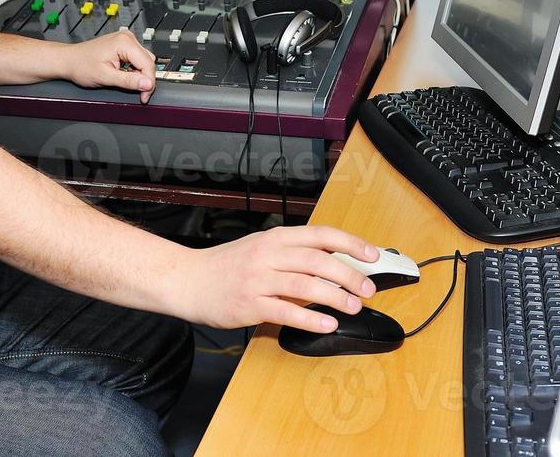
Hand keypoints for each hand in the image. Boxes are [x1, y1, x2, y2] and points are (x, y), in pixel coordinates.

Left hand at [64, 28, 156, 102]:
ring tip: (127, 83)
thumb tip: (147, 84)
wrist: (70, 60)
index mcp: (124, 42)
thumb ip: (128, 81)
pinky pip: (138, 59)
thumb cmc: (81, 65)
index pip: (148, 64)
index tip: (144, 95)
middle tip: (140, 94)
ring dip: (141, 75)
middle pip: (149, 62)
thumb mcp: (105, 77)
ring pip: (145, 60)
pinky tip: (125, 76)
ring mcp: (126, 40)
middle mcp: (127, 38)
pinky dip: (135, 70)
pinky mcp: (124, 45)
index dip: (149, 83)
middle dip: (145, 80)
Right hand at [173, 225, 379, 332]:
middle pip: (318, 261)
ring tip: (353, 306)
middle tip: (367, 288)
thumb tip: (333, 264)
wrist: (188, 281)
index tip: (372, 255)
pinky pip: (286, 312)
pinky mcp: (249, 305)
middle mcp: (268, 255)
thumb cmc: (227, 266)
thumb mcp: (260, 249)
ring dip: (335, 297)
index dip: (350, 243)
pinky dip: (310, 319)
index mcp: (274, 238)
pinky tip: (327, 325)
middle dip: (349, 274)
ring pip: (306, 285)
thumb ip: (292, 254)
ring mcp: (258, 280)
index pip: (320, 235)